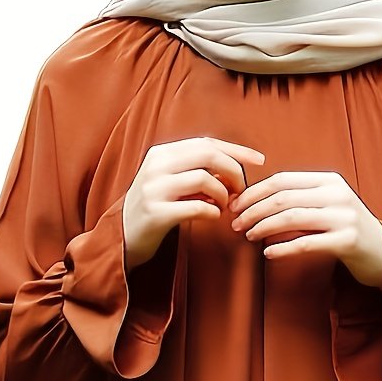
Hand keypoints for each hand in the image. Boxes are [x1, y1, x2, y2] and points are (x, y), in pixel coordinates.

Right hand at [122, 136, 266, 267]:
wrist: (122, 237)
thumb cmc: (155, 209)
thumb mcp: (170, 182)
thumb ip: (195, 171)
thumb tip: (233, 170)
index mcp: (161, 153)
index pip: (206, 143)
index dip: (236, 150)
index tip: (259, 160)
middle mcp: (156, 166)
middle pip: (208, 155)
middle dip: (234, 172)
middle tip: (241, 191)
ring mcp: (154, 189)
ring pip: (204, 179)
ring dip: (223, 195)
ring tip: (224, 207)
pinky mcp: (155, 214)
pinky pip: (196, 207)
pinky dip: (212, 212)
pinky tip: (213, 217)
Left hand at [227, 170, 381, 287]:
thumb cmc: (347, 232)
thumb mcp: (328, 206)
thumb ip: (302, 199)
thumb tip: (257, 201)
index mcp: (329, 181)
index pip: (283, 180)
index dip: (254, 192)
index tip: (235, 206)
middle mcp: (337, 194)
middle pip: (284, 197)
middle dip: (254, 210)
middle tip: (235, 224)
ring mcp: (344, 217)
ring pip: (293, 217)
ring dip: (264, 227)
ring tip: (248, 236)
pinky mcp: (347, 241)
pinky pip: (307, 243)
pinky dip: (284, 248)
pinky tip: (268, 254)